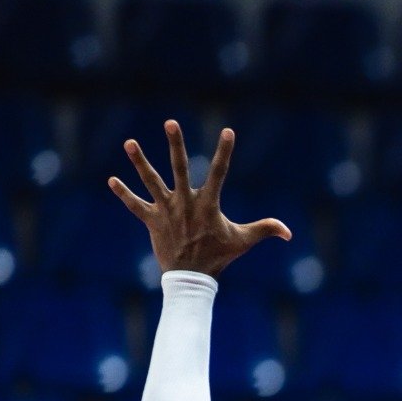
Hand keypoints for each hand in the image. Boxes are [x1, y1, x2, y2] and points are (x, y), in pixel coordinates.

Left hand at [108, 122, 289, 277]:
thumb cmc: (219, 257)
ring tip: (129, 143)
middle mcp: (185, 202)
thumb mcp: (243, 241)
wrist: (191, 278)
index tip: (227, 131)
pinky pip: (134, 205)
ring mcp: (166, 210)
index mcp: (208, 204)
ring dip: (140, 162)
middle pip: (178, 167)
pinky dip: (123, 194)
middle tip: (170, 122)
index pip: (219, 172)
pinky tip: (111, 180)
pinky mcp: (151, 220)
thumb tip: (289, 232)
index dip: (224, 152)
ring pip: (151, 181)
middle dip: (175, 144)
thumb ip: (265, 230)